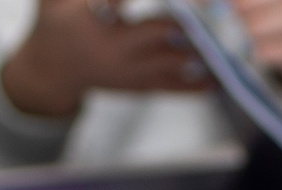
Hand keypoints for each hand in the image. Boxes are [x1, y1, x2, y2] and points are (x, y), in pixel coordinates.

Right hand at [0, 0, 204, 118]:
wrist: (51, 72)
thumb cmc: (54, 22)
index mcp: (92, 21)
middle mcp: (113, 49)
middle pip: (160, 31)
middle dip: (190, 18)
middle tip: (219, 9)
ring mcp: (128, 71)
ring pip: (172, 61)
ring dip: (202, 51)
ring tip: (230, 41)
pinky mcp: (138, 86)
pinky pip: (172, 87)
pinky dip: (197, 84)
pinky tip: (221, 78)